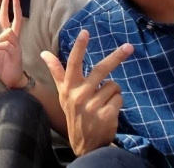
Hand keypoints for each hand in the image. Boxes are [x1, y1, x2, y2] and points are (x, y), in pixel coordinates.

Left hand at [0, 0, 25, 88]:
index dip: (6, 7)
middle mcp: (13, 39)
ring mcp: (16, 45)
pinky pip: (6, 45)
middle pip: (16, 20)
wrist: (10, 79)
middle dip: (15, 7)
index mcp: (6, 37)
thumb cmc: (2, 65)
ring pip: (9, 32)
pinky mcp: (16, 53)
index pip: (6, 18)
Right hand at [41, 30, 133, 155]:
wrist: (84, 142)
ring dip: (112, 92)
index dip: (79, 47)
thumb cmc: (73, 112)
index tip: (85, 32)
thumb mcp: (62, 92)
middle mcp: (79, 94)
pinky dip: (117, 102)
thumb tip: (44, 53)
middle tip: (129, 47)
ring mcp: (93, 105)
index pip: (73, 63)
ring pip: (114, 86)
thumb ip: (57, 71)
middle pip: (101, 70)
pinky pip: (119, 98)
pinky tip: (108, 110)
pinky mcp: (106, 114)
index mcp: (69, 86)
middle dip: (116, 57)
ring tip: (103, 102)